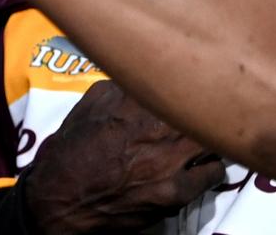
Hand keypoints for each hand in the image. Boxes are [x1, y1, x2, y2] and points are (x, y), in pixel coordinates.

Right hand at [23, 81, 225, 233]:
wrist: (59, 201)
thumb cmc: (71, 151)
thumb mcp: (89, 103)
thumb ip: (121, 85)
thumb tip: (145, 74)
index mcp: (136, 100)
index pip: (183, 78)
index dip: (195, 80)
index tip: (202, 81)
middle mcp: (156, 125)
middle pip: (204, 107)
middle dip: (210, 108)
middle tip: (216, 110)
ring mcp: (168, 160)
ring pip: (214, 139)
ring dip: (213, 138)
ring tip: (211, 140)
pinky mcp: (174, 192)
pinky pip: (213, 174)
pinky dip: (214, 169)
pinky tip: (207, 167)